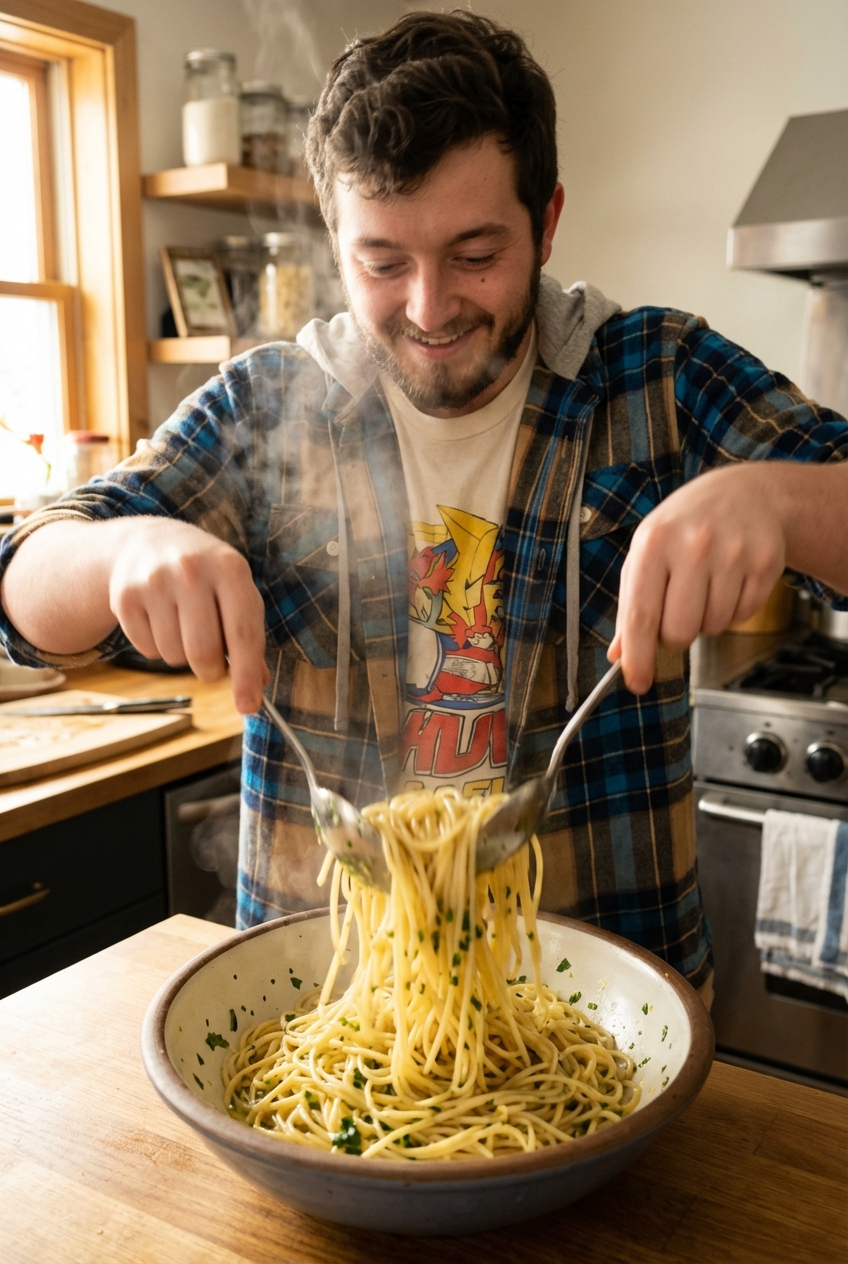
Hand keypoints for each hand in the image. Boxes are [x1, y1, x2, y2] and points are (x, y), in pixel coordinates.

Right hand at [108, 519, 267, 713]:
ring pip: (174, 656)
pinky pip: (147, 650)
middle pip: (203, 653)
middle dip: (211, 670)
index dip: (245, 676)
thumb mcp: (236, 592)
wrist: (150, 541)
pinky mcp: (125, 597)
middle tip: (212, 662)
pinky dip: (158, 647)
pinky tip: (161, 620)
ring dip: (183, 657)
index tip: (248, 706)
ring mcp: (154, 582)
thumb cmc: (206, 576)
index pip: (242, 635)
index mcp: (230, 569)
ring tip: (184, 627)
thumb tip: (257, 686)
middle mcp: (191, 571)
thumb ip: (249, 637)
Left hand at [608, 464, 785, 693]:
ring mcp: (733, 553)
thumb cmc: (684, 528)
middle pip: (679, 631)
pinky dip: (733, 610)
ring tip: (705, 586)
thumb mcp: (647, 553)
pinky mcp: (765, 563)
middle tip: (676, 612)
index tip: (637, 683)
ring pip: (713, 628)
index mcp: (653, 544)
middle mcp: (693, 546)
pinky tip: (729, 582)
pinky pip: (743, 616)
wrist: (743, 493)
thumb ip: (631, 605)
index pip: (641, 616)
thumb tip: (619, 654)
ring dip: (705, 620)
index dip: (638, 656)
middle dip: (675, 636)